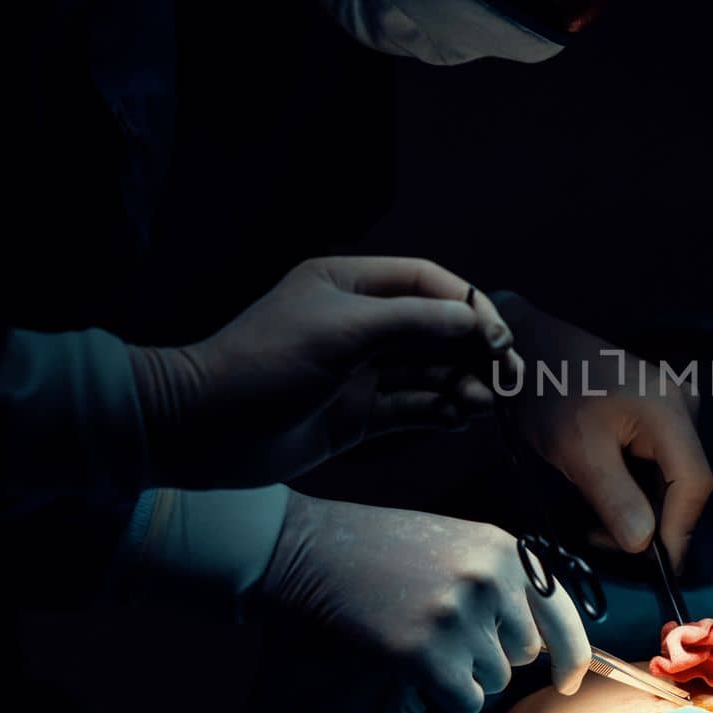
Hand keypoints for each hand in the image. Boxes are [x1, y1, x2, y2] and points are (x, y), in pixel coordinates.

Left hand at [131, 257, 521, 488]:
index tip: (496, 337)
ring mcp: (360, 373)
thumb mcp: (343, 331)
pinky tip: (460, 420)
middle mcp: (359, 325)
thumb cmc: (265, 364)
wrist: (202, 430)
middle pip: (435, 330)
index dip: (468, 305)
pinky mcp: (358, 416)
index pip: (426, 283)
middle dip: (474, 352)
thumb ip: (414, 322)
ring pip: (429, 373)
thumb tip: (474, 321)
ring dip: (461, 386)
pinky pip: (413, 409)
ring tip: (482, 404)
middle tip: (510, 377)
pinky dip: (440, 412)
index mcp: (349, 285)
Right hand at [263, 494, 590, 712]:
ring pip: (493, 682)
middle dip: (491, 656)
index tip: (569, 681)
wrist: (306, 547)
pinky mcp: (426, 651)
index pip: (561, 614)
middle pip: (524, 655)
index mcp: (505, 549)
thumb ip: (503, 584)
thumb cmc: (378, 550)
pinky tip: (417, 676)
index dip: (572, 656)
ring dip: (461, 676)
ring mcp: (460, 614)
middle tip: (442, 633)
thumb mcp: (458, 545)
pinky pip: (464, 704)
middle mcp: (492, 579)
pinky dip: (445, 703)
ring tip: (420, 641)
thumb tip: (542, 646)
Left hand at [493, 294, 712, 569]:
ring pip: (671, 479)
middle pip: (686, 483)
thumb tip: (645, 545)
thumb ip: (616, 498)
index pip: (695, 483)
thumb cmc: (549, 392)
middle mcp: (682, 409)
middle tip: (605, 544)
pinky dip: (636, 491)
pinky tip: (606, 501)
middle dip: (653, 524)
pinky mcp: (655, 416)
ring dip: (641, 510)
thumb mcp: (576, 451)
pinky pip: (657, 465)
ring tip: (597, 526)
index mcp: (670, 412)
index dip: (679, 530)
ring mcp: (671, 410)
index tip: (654, 570)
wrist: (527, 348)